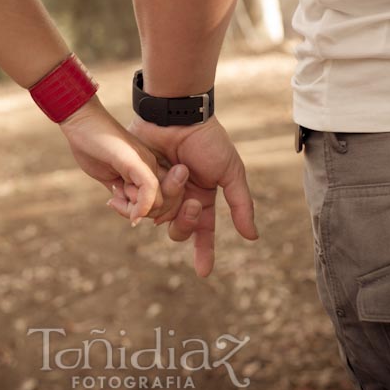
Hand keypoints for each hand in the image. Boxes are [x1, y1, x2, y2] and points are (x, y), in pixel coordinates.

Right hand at [58, 97, 187, 224]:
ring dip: (133, 210)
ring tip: (114, 198)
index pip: (161, 201)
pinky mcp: (136, 162)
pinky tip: (122, 207)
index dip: (144, 212)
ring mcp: (146, 164)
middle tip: (116, 203)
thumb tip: (133, 215)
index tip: (119, 207)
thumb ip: (122, 194)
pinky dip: (140, 207)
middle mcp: (151, 166)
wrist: (81, 122)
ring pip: (158, 203)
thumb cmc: (92, 148)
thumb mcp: (110, 177)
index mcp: (147, 169)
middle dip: (140, 213)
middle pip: (163, 205)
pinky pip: (149, 190)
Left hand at [113, 115, 257, 276]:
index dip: (204, 253)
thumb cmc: (207, 141)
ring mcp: (158, 191)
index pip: (203, 232)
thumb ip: (241, 205)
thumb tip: (252, 237)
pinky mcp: (137, 182)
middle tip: (190, 201)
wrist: (176, 116)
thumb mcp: (230, 173)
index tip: (203, 273)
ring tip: (175, 172)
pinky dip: (142, 199)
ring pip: (158, 218)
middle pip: (179, 230)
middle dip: (185, 220)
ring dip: (169, 199)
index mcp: (202, 197)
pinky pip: (137, 204)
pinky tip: (145, 188)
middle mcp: (179, 197)